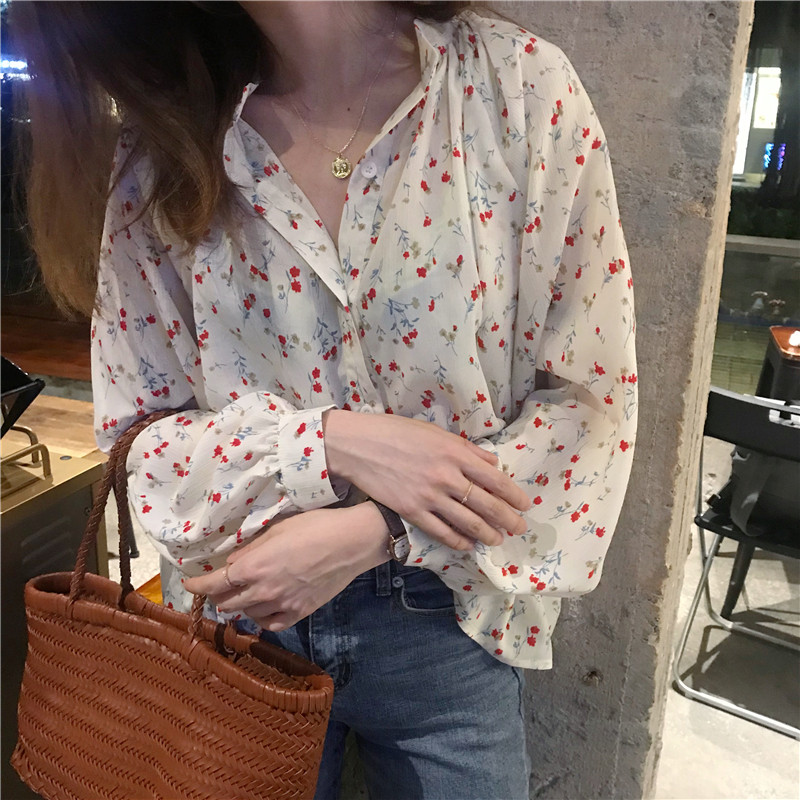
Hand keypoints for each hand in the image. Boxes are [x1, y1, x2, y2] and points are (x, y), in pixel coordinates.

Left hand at [183, 504, 388, 630]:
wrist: (352, 542)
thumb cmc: (315, 527)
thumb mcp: (277, 529)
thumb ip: (251, 549)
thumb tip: (232, 562)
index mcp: (254, 567)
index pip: (214, 583)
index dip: (198, 585)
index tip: (189, 583)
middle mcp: (263, 591)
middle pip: (227, 602)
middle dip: (217, 595)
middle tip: (217, 587)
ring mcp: (283, 605)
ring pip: (247, 615)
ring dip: (240, 606)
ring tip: (244, 595)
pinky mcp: (300, 612)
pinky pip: (272, 625)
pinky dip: (262, 618)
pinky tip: (264, 609)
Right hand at [323, 410, 530, 550]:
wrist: (359, 445)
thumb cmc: (397, 433)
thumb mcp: (436, 433)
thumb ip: (467, 450)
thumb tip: (492, 465)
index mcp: (455, 453)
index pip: (494, 479)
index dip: (513, 495)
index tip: (524, 505)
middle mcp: (447, 476)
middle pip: (487, 504)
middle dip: (507, 519)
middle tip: (519, 528)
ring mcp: (430, 496)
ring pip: (468, 522)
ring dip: (487, 534)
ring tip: (498, 540)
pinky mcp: (412, 511)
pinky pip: (442, 532)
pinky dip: (459, 541)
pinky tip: (468, 545)